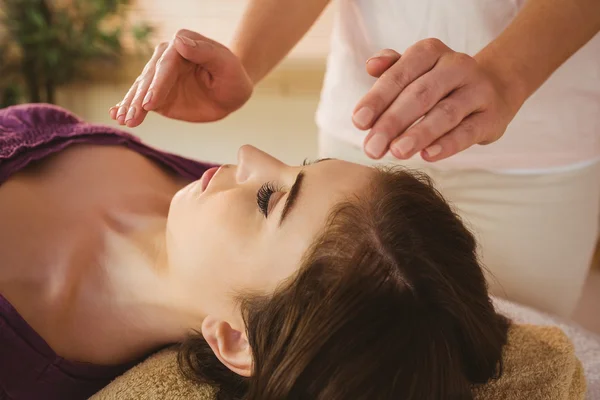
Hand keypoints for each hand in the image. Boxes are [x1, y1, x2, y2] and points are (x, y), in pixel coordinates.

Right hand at [109, 29, 253, 126]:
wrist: (231, 91)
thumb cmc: (232, 76)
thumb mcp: (226, 65)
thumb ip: (205, 52)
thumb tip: (179, 41)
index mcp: (182, 43)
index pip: (166, 65)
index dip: (158, 85)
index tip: (150, 103)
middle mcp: (166, 56)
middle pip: (150, 78)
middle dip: (139, 100)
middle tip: (131, 117)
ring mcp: (159, 76)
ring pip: (142, 90)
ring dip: (131, 106)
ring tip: (123, 120)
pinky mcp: (157, 93)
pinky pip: (141, 100)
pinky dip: (127, 106)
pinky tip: (115, 114)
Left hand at [353, 39, 520, 161]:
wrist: (495, 88)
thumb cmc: (440, 83)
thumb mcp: (415, 71)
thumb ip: (391, 70)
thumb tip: (371, 64)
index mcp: (430, 52)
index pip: (399, 74)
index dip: (377, 98)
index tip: (358, 122)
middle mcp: (456, 66)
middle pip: (420, 95)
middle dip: (392, 122)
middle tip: (372, 148)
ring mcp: (477, 90)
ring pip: (445, 113)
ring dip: (419, 134)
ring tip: (397, 152)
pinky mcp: (491, 117)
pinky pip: (469, 132)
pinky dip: (448, 144)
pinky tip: (428, 155)